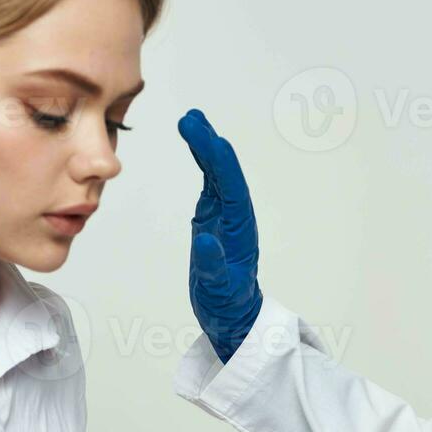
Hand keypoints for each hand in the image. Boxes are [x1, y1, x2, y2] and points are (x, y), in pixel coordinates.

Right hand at [179, 108, 262, 362]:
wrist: (231, 313)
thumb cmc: (227, 305)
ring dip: (206, 147)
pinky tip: (195, 145)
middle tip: (191, 118)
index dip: (219, 161)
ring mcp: (226, 214)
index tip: (205, 137)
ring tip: (191, 120)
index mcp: (240, 230)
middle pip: (225, 173)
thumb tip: (207, 241)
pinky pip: (210, 182)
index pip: (231, 187)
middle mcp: (236, 216)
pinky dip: (203, 162)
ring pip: (217, 173)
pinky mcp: (214, 216)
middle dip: (210, 145)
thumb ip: (213, 269)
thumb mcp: (218, 292)